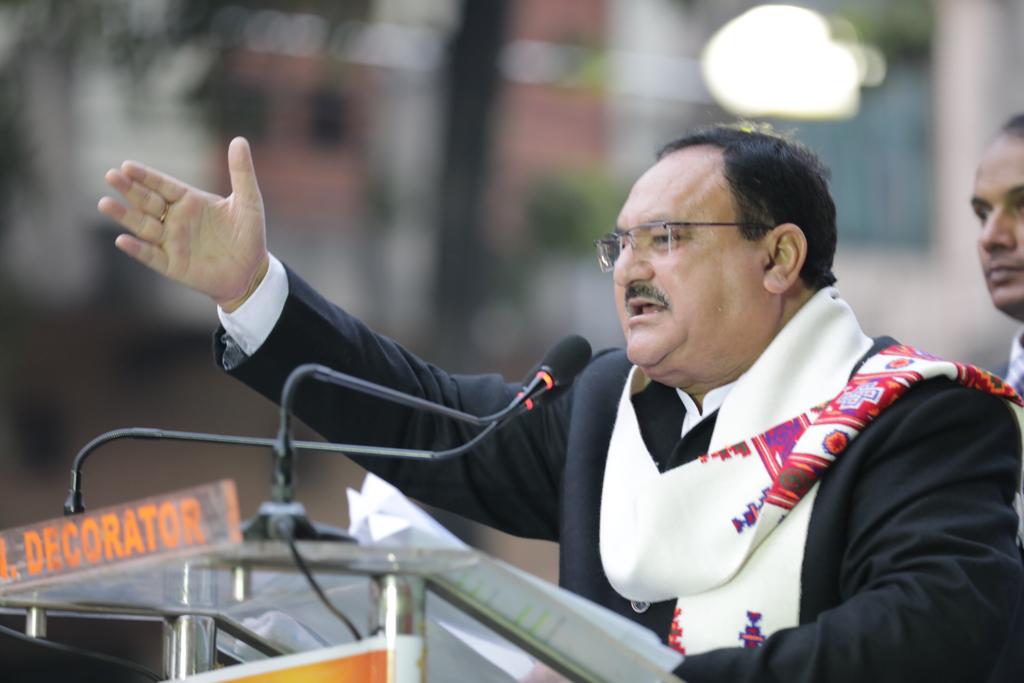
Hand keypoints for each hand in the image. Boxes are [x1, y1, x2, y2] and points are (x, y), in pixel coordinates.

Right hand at [98, 136, 268, 311]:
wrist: (252, 271)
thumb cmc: (249, 234)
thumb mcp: (249, 202)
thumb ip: (242, 173)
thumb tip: (239, 140)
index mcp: (189, 201)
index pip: (163, 185)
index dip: (146, 176)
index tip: (128, 165)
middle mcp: (175, 219)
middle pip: (147, 201)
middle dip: (129, 189)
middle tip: (111, 176)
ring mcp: (171, 242)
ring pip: (143, 226)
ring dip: (124, 216)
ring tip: (104, 203)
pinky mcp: (172, 265)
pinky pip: (151, 256)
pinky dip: (137, 249)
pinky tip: (122, 240)